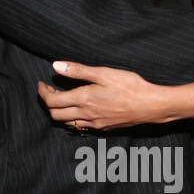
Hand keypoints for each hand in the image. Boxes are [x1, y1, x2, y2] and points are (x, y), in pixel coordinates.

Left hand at [37, 60, 167, 129]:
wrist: (151, 105)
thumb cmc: (130, 86)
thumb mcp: (104, 73)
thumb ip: (79, 70)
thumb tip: (56, 66)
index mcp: (83, 99)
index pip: (52, 101)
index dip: (42, 92)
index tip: (42, 84)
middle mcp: (86, 115)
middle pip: (55, 115)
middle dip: (48, 103)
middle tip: (50, 90)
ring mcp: (94, 123)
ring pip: (67, 123)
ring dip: (59, 112)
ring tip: (63, 98)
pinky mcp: (103, 127)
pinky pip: (80, 126)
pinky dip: (73, 119)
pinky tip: (79, 109)